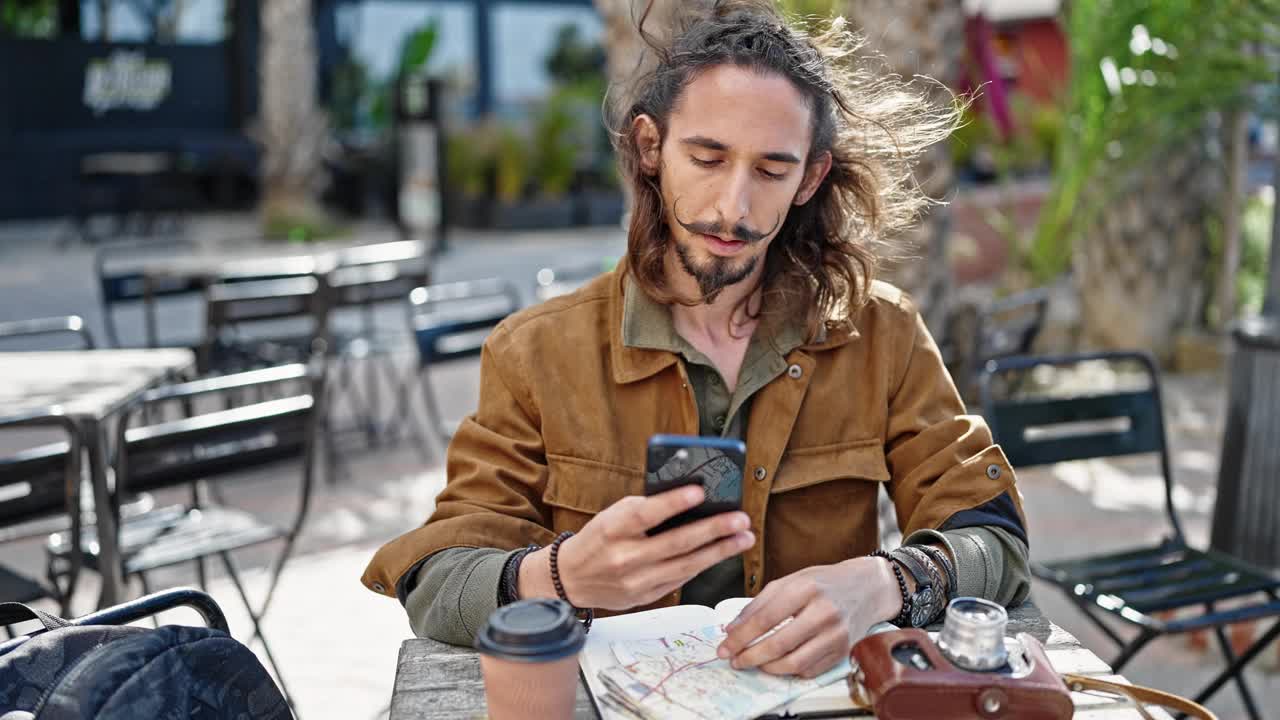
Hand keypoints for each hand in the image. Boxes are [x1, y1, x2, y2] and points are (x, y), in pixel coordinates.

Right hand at [518, 485, 754, 610]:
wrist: (572, 579)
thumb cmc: (598, 538)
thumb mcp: (612, 515)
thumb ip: (644, 509)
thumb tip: (688, 498)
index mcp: (612, 529)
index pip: (646, 514)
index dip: (674, 503)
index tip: (701, 492)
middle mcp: (624, 557)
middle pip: (676, 543)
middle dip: (713, 530)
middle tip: (740, 520)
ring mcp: (636, 581)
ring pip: (686, 565)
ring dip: (719, 551)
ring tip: (743, 538)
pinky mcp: (645, 596)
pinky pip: (681, 578)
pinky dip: (702, 564)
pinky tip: (721, 553)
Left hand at [716, 557, 901, 677]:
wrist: (865, 588)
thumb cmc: (823, 583)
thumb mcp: (789, 581)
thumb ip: (758, 604)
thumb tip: (732, 629)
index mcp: (806, 588)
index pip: (765, 619)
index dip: (740, 637)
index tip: (725, 647)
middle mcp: (824, 612)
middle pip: (778, 644)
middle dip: (750, 656)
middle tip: (735, 661)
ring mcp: (836, 634)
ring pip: (794, 663)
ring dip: (768, 668)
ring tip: (754, 662)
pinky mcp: (842, 651)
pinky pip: (809, 670)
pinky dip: (789, 670)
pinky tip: (779, 662)